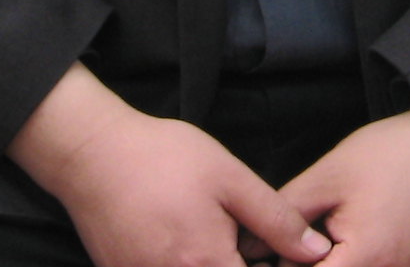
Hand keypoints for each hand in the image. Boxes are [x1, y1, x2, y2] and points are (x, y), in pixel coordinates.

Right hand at [10, 65, 331, 266]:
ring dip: (213, 264)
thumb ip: (276, 220)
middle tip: (243, 242)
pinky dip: (185, 263)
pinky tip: (187, 241)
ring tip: (215, 238)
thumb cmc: (163, 158)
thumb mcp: (230, 177)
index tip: (276, 256)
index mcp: (208, 264)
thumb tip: (317, 252)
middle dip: (241, 266)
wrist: (92, 154)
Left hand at [282, 110, 409, 266]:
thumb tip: (246, 245)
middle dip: (308, 266)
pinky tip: (350, 246)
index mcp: (366, 261)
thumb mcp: (330, 177)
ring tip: (326, 243)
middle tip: (295, 246)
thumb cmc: (391, 157)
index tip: (268, 255)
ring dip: (334, 265)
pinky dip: (362, 264)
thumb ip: (286, 214)